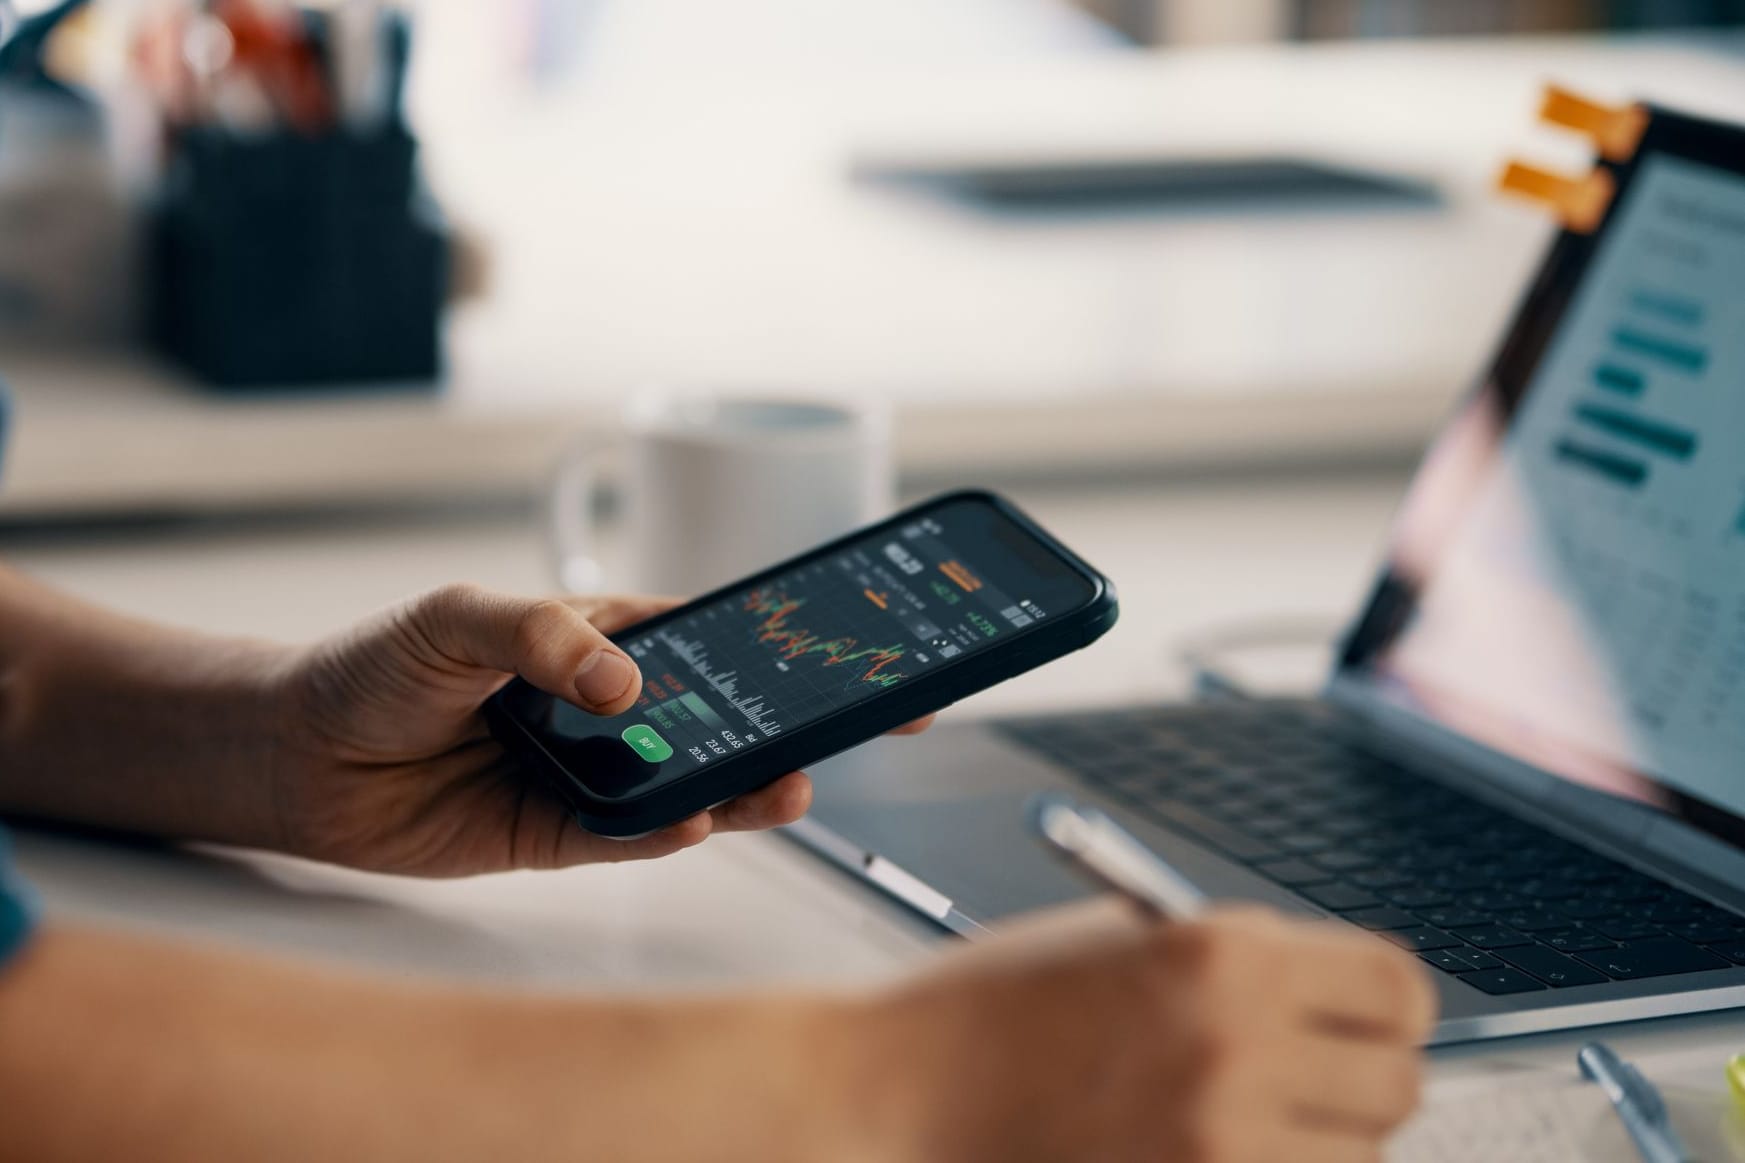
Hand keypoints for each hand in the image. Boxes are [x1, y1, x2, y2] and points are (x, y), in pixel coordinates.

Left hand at [272, 584, 930, 876]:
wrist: (301, 755)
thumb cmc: (380, 665)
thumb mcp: (462, 617)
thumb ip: (546, 639)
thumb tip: (628, 685)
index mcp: (606, 639)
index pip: (714, 639)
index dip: (785, 644)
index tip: (853, 649)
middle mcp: (612, 710)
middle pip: (722, 717)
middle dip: (793, 723)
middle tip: (861, 724)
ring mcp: (593, 774)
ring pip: (691, 784)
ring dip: (745, 786)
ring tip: (789, 783)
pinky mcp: (561, 835)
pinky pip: (629, 837)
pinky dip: (667, 832)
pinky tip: (698, 819)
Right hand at [854, 902, 1435, 1162]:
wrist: (899, 1095)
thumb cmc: (989, 1009)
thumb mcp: (1118, 943)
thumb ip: (1232, 967)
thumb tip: (1333, 1004)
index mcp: (1222, 955)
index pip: (1399, 990)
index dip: (1387, 1006)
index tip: (1365, 1019)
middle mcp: (1238, 1047)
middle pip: (1398, 1085)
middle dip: (1361, 1080)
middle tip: (1309, 1078)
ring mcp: (1220, 1144)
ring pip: (1357, 1160)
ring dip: (1320, 1144)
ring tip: (1243, 1123)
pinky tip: (1213, 1152)